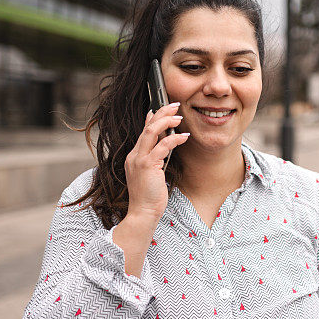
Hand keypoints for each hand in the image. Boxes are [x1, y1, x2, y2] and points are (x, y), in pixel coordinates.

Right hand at [124, 102, 188, 223]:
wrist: (142, 212)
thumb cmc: (149, 197)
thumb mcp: (151, 175)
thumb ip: (155, 160)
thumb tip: (164, 147)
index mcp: (134, 157)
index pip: (143, 131)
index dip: (152, 117)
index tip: (162, 108)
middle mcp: (134, 155)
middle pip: (147, 126)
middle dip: (161, 113)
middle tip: (174, 105)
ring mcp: (139, 160)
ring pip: (151, 132)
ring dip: (166, 121)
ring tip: (179, 117)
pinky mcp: (147, 165)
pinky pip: (162, 146)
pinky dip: (174, 139)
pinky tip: (184, 137)